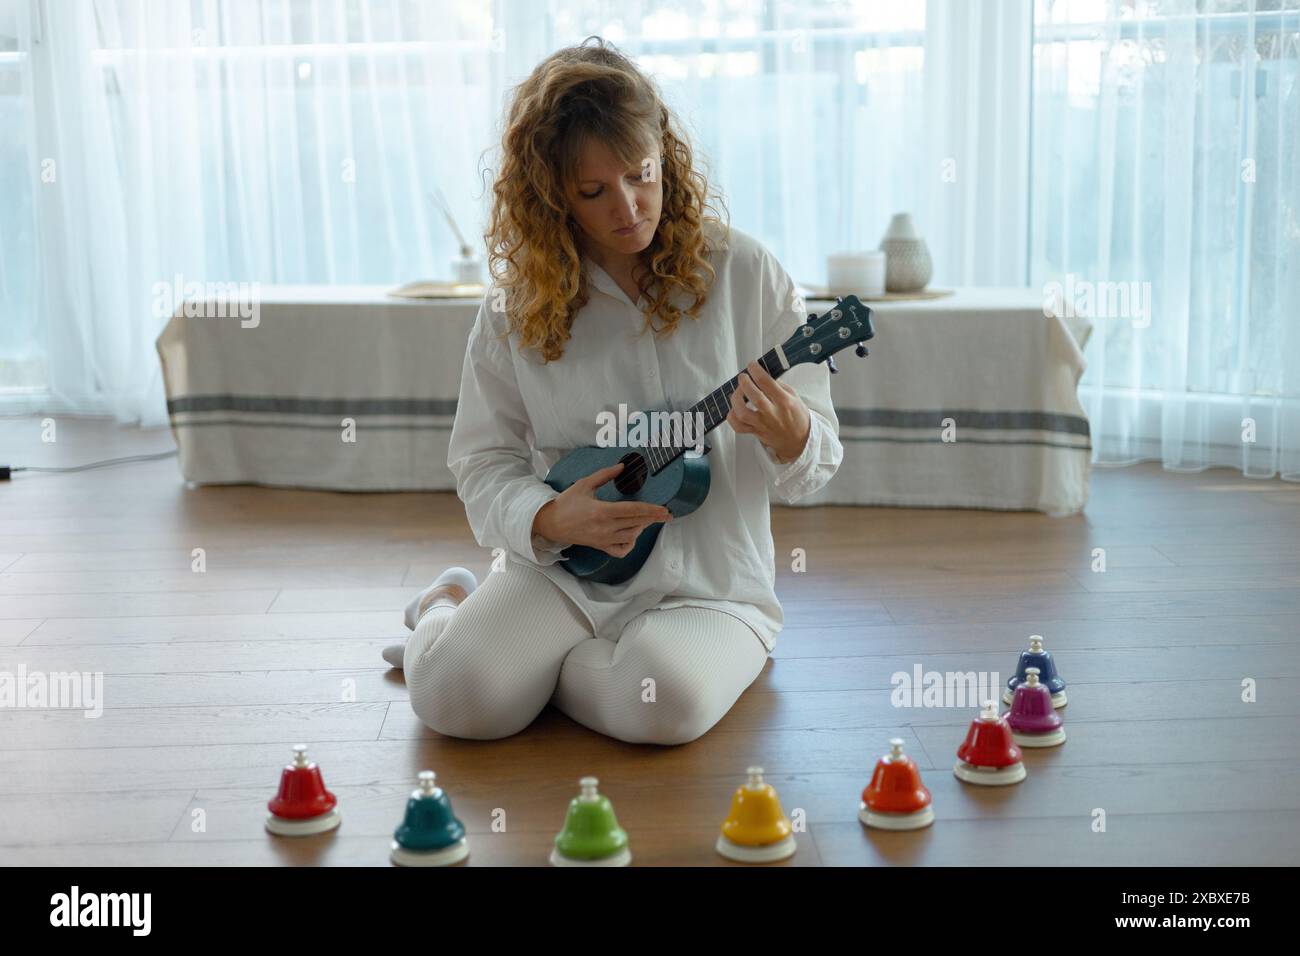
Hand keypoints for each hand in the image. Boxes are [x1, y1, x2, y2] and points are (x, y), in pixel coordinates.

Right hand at [533, 462, 671, 557]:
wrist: (551, 523)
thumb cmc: (567, 503)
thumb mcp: (584, 484)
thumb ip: (604, 475)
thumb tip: (622, 467)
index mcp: (601, 511)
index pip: (632, 510)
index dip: (650, 510)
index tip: (664, 509)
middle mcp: (604, 527)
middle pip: (636, 523)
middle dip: (653, 518)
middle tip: (666, 514)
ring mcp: (603, 539)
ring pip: (631, 536)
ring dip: (642, 528)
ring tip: (648, 519)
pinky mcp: (600, 546)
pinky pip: (620, 551)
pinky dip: (629, 545)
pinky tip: (633, 535)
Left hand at [726, 360, 810, 463]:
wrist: (799, 441)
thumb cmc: (797, 416)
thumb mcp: (795, 397)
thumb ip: (779, 386)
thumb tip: (763, 374)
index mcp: (784, 402)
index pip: (767, 382)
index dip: (756, 370)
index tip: (752, 365)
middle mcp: (773, 414)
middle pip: (754, 397)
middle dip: (745, 383)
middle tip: (743, 377)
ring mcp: (763, 425)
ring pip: (742, 413)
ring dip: (736, 399)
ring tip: (738, 392)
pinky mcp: (756, 432)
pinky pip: (738, 427)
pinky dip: (732, 417)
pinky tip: (734, 408)